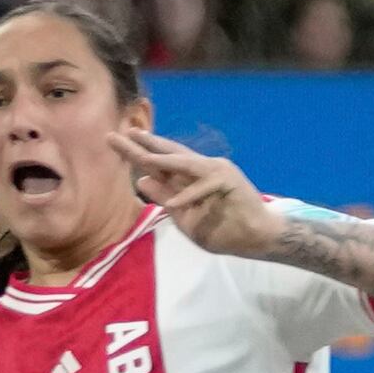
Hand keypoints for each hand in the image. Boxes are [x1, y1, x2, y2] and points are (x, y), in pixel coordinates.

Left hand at [119, 120, 277, 259]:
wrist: (257, 237)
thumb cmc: (222, 228)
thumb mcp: (184, 217)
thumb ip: (165, 198)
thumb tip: (141, 181)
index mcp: (188, 177)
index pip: (160, 162)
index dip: (139, 151)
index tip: (116, 139)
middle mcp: (200, 168)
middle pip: (168, 154)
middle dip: (143, 144)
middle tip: (119, 134)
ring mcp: (215, 172)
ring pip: (185, 162)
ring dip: (163, 159)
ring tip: (141, 155)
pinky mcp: (229, 181)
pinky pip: (204, 187)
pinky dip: (189, 196)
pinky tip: (173, 202)